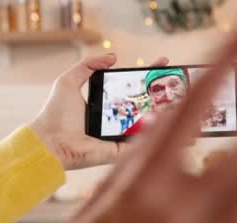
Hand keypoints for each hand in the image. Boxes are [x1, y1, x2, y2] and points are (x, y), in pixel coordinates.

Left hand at [29, 54, 168, 169]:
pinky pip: (143, 142)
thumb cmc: (56, 113)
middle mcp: (117, 119)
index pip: (133, 87)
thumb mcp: (69, 81)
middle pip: (146, 104)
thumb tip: (112, 56)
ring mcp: (121, 135)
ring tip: (185, 100)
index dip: (149, 75)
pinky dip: (159, 133)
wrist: (50, 140)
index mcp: (108, 104)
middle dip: (165, 93)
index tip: (163, 64)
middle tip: (180, 82)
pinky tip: (174, 121)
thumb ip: (88, 65)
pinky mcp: (122, 151)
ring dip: (169, 113)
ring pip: (150, 124)